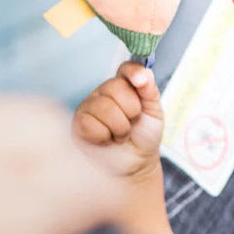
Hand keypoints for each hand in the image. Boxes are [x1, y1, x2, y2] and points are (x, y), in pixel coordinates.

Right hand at [72, 62, 163, 181]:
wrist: (135, 163)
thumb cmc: (143, 136)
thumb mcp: (154, 112)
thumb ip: (150, 90)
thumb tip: (144, 74)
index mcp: (124, 86)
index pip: (126, 69)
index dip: (133, 72)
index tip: (141, 83)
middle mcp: (104, 92)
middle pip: (116, 87)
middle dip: (132, 111)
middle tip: (131, 123)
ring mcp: (89, 106)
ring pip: (105, 106)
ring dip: (120, 127)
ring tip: (120, 134)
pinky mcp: (79, 123)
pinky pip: (91, 122)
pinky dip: (105, 136)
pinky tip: (106, 140)